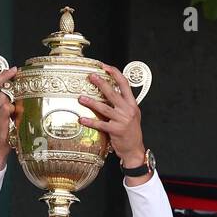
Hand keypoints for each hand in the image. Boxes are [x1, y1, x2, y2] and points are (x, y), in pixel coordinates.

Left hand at [78, 64, 146, 180]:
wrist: (135, 149)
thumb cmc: (131, 132)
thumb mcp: (132, 115)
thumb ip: (123, 104)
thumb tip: (111, 92)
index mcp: (132, 104)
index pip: (124, 84)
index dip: (115, 73)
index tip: (105, 67)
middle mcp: (128, 110)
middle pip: (113, 93)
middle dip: (101, 83)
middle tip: (91, 76)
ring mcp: (122, 120)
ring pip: (104, 108)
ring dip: (91, 102)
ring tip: (81, 98)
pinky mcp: (115, 130)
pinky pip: (100, 124)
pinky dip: (90, 121)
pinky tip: (82, 119)